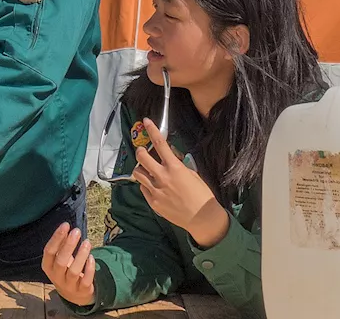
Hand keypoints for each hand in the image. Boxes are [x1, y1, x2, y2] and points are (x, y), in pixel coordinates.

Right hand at [42, 223, 95, 305]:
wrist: (73, 295)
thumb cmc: (65, 271)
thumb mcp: (59, 259)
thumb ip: (61, 245)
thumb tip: (65, 228)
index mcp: (48, 267)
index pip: (49, 251)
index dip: (56, 238)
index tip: (65, 225)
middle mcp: (56, 277)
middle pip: (61, 261)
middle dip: (69, 245)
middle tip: (76, 231)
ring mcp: (69, 285)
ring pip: (74, 271)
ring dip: (81, 256)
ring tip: (87, 242)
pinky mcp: (82, 290)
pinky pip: (86, 280)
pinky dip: (89, 269)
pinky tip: (92, 257)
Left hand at [132, 118, 230, 247]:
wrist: (202, 218)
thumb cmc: (201, 194)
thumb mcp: (193, 174)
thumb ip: (178, 165)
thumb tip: (170, 157)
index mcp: (174, 168)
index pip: (160, 144)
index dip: (151, 130)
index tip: (146, 121)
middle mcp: (162, 177)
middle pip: (141, 157)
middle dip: (140, 151)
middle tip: (143, 152)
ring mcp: (155, 190)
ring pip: (137, 173)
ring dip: (141, 169)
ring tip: (148, 172)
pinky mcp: (152, 202)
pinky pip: (143, 189)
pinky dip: (146, 185)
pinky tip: (155, 187)